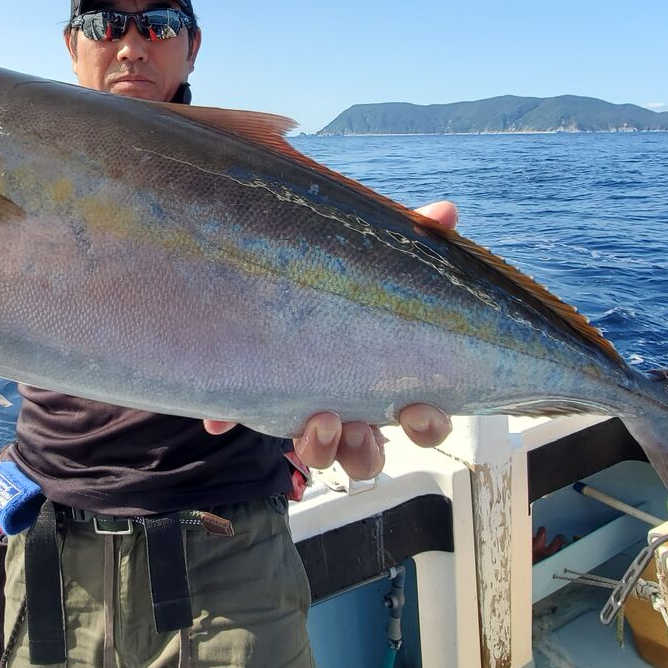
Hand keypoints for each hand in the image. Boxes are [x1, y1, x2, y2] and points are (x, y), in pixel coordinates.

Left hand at [203, 199, 458, 479]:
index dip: (428, 426)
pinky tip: (221, 415)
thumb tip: (446, 212)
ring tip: (315, 421)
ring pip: (319, 453)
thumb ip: (412, 242)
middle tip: (356, 426)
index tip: (418, 408)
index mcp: (387, 381)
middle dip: (364, 450)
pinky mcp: (257, 396)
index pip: (423, 422)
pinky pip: (244, 416)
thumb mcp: (377, 256)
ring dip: (318, 447)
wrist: (269, 266)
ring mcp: (303, 410)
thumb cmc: (344, 273)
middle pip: (368, 455)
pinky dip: (231, 416)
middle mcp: (349, 408)